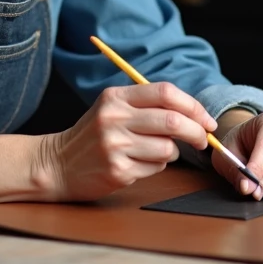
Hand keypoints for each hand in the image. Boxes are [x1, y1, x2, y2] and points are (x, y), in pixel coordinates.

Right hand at [35, 82, 215, 201]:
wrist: (57, 163)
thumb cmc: (93, 135)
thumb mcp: (112, 108)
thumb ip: (147, 105)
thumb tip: (194, 113)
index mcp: (115, 97)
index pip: (165, 93)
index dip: (193, 106)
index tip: (206, 119)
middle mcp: (114, 118)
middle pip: (172, 121)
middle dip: (197, 132)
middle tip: (203, 140)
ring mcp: (114, 145)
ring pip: (168, 149)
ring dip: (171, 153)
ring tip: (153, 152)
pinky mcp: (117, 170)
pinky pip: (156, 168)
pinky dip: (156, 167)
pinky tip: (137, 164)